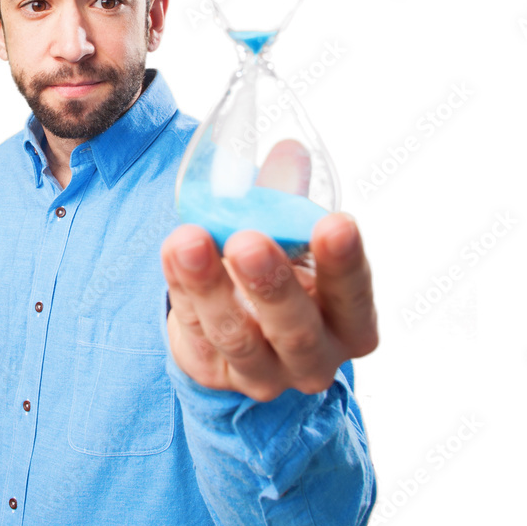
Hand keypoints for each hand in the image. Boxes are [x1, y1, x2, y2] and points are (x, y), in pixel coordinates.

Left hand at [159, 212, 377, 401]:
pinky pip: (195, 331)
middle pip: (295, 329)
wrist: (239, 323)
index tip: (336, 224)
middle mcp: (313, 359)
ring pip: (236, 336)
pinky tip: (173, 252)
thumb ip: (290, 198)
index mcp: (351, 324)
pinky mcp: (214, 374)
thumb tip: (289, 151)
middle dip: (271, 284)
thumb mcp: (293, 239)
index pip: (354, 296)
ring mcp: (263, 374)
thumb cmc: (282, 274)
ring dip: (210, 286)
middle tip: (248, 241)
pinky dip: (181, 288)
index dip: (345, 263)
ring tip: (189, 241)